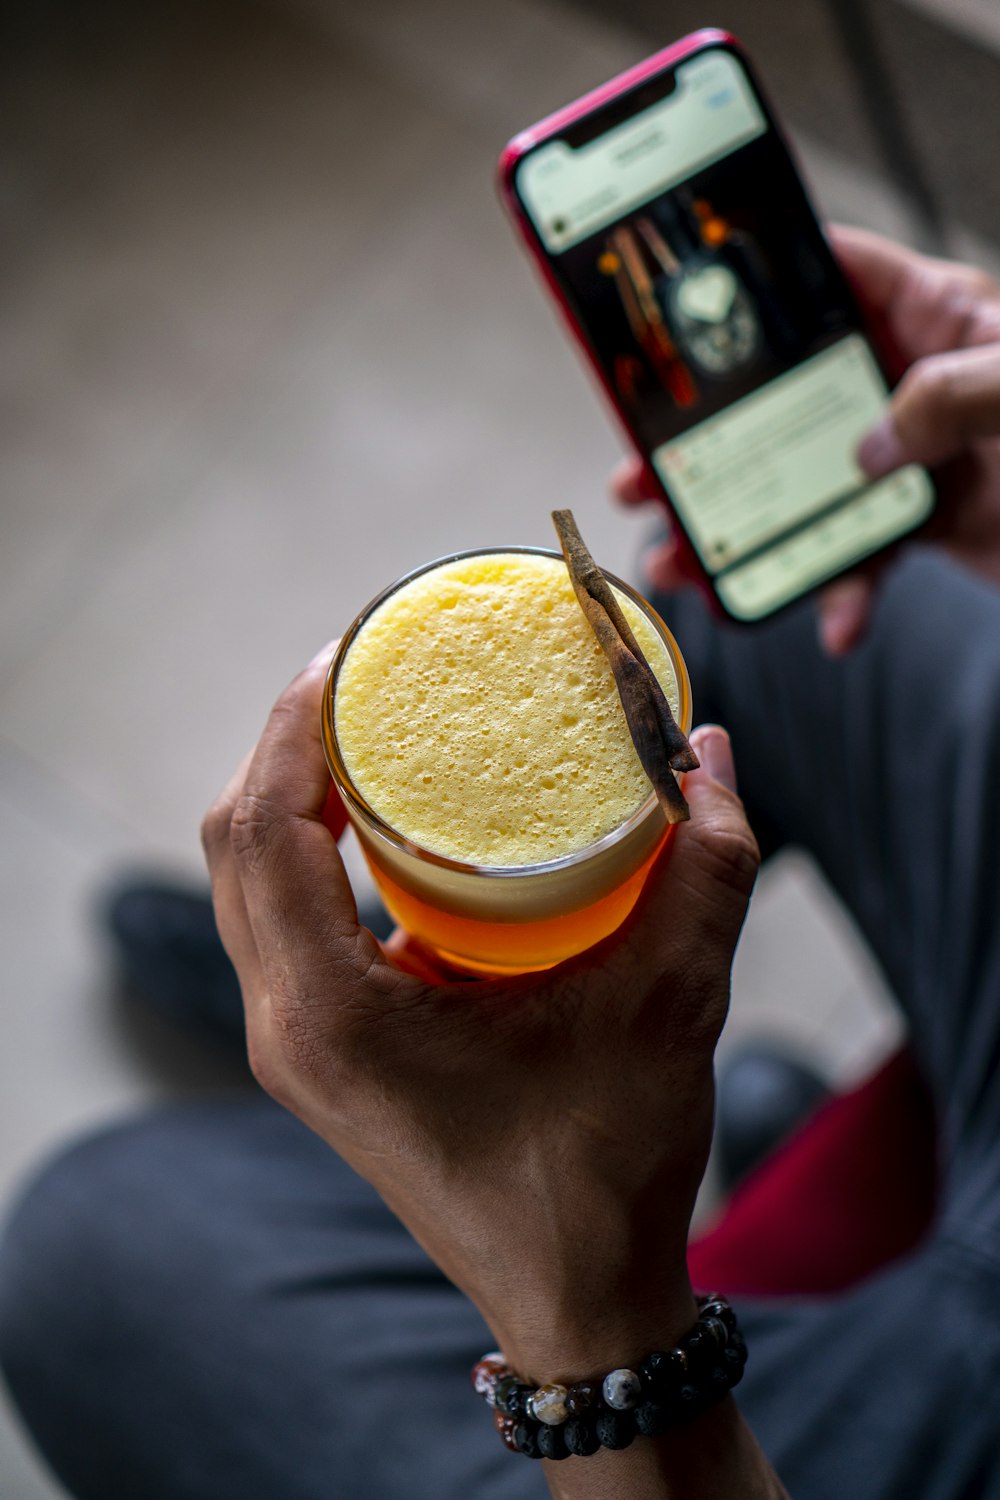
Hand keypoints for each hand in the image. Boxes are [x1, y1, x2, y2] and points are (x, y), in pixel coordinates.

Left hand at [201, 647, 758, 1379]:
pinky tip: (381, 821)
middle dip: (287, 745)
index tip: (348, 651)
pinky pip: (283, 925)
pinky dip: (309, 854)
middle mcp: (288, 1026)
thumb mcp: (668, 1005)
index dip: (291, 724)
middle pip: (236, 844)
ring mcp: (296, 1046)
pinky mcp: (323, 1055)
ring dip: (291, 797)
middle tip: (363, 674)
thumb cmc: (605, 1172)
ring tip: (366, 729)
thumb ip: (704, 870)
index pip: (262, 827)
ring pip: (251, 884)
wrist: (578, 1298)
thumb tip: (710, 752)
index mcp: (333, 1013)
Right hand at [613, 227, 999, 655]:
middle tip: (644, 473)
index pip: (836, 274)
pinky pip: (865, 558)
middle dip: (711, 443)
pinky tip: (833, 625)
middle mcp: (915, 382)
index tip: (681, 312)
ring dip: (747, 535)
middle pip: (789, 400)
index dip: (759, 281)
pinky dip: (842, 596)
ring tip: (689, 569)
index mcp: (939, 317)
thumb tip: (869, 444)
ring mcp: (919, 456)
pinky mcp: (931, 524)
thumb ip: (946, 396)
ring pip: (808, 488)